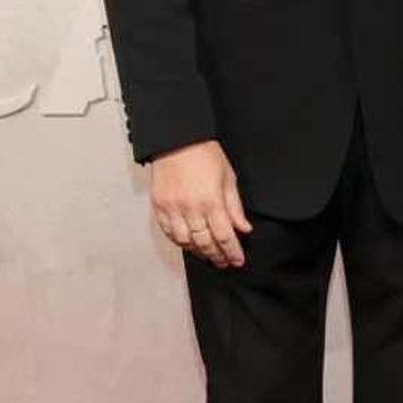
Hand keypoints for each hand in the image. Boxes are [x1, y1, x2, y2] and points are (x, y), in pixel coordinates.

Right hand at [149, 139, 252, 267]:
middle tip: (224, 262)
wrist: (176, 140)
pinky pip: (169, 232)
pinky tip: (189, 243)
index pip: (224, 236)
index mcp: (211, 200)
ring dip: (198, 252)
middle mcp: (191, 208)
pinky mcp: (159, 206)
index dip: (232, 252)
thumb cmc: (204, 154)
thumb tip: (243, 228)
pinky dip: (180, 241)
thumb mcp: (228, 178)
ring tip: (208, 254)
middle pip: (205, 243)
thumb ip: (235, 207)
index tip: (237, 261)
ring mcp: (172, 209)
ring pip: (185, 242)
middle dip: (217, 256)